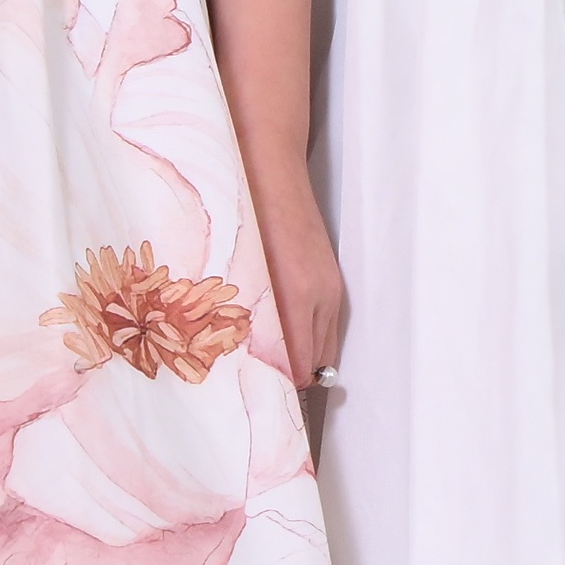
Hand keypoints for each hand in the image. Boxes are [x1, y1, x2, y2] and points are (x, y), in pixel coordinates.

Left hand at [250, 173, 350, 415]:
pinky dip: (308, 337)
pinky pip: (327, 323)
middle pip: (313, 362)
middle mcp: (321, 297)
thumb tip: (237, 355)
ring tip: (268, 369)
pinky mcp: (330, 275)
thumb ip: (240, 316)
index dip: (278, 387)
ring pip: (323, 345)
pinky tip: (284, 337)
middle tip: (257, 389)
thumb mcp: (233, 270)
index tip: (256, 399)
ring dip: (299, 358)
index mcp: (295, 298)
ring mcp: (330, 286)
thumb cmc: (241, 214)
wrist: (267, 164)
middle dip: (288, 378)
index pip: (295, 366)